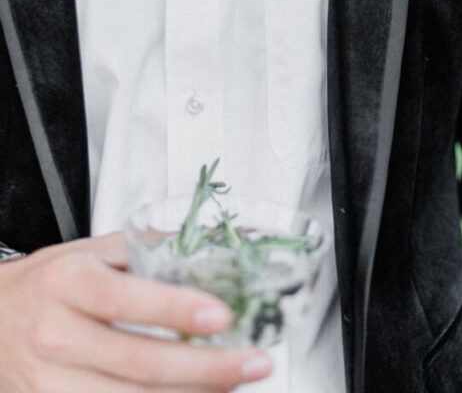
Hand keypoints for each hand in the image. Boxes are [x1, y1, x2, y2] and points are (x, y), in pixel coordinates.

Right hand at [0, 232, 272, 391]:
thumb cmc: (47, 285)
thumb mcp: (89, 252)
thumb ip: (146, 248)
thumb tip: (210, 243)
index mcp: (67, 283)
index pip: (124, 299)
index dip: (175, 309)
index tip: (223, 314)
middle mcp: (56, 336)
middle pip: (137, 362)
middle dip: (205, 367)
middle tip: (253, 361)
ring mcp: (51, 383)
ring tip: (234, 384)